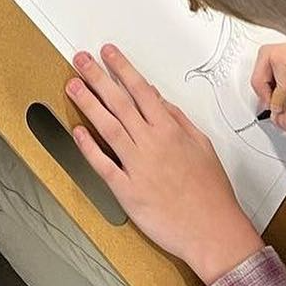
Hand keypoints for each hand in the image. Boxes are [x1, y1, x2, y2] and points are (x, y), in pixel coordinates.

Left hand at [67, 44, 263, 285]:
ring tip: (72, 85)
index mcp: (170, 130)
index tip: (108, 53)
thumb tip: (157, 98)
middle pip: (119, 103)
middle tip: (81, 60)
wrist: (212, 232)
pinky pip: (103, 165)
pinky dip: (88, 148)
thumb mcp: (202, 146)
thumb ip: (177, 119)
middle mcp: (151, 144)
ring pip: (108, 127)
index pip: (141, 90)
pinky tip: (77, 131)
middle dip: (98, 77)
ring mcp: (137, 167)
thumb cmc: (211, 192)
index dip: (122, 68)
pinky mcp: (127, 191)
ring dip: (88, 104)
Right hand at [251, 44, 285, 145]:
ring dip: (268, 86)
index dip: (278, 88)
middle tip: (272, 104)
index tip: (283, 109)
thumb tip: (277, 117)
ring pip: (269, 61)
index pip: (283, 61)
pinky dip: (274, 89)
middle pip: (270, 55)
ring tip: (279, 105)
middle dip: (264, 82)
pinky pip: (276, 71)